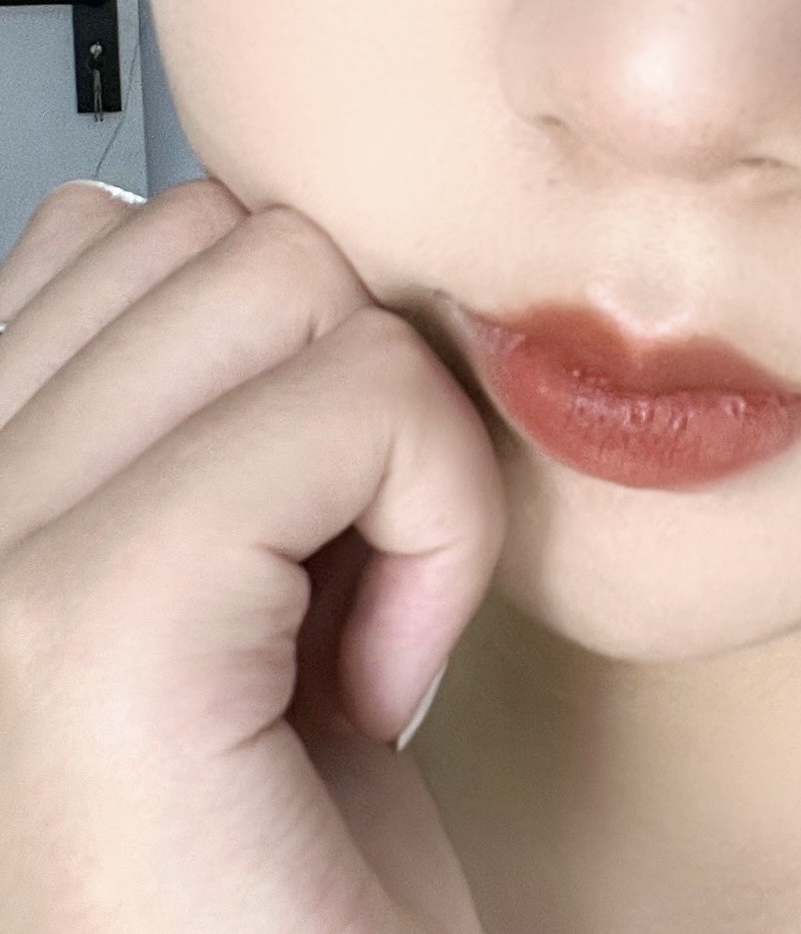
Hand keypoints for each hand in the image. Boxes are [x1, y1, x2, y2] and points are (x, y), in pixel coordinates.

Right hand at [0, 179, 506, 933]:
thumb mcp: (228, 570)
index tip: (292, 547)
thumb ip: (175, 397)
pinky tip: (375, 683)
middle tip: (324, 597)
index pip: (129, 226)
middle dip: (342, 393)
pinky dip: (437, 524)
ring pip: (298, 285)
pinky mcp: (86, 623)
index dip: (281, 367)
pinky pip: (361, 404)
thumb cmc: (287, 859)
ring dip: (393, 454)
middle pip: (232, 235)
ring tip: (341, 635)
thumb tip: (175, 220)